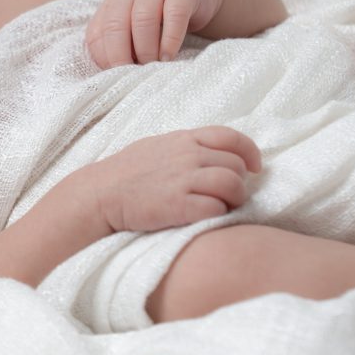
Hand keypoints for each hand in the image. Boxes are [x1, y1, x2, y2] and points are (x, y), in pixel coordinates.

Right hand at [67, 126, 260, 233]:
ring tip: (222, 207)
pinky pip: (216, 208)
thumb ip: (187, 147)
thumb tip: (216, 154)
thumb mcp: (158, 147)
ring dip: (234, 200)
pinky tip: (203, 217)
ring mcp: (183, 179)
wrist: (100, 193)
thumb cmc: (126, 173)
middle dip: (240, 182)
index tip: (255, 167)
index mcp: (183, 139)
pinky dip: (217, 214)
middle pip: (236, 165)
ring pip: (233, 185)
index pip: (231, 137)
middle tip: (228, 195)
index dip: (250, 152)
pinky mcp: (178, 205)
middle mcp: (187, 155)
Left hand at [85, 0, 219, 68]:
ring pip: (142, 19)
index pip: (97, 33)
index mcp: (111, 3)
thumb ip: (121, 45)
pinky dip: (170, 40)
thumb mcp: (134, 29)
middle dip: (120, 55)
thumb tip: (114, 74)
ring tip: (152, 65)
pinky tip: (168, 56)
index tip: (116, 75)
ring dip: (145, 49)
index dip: (104, 58)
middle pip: (115, 25)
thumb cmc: (160, 18)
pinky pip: (174, 15)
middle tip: (131, 75)